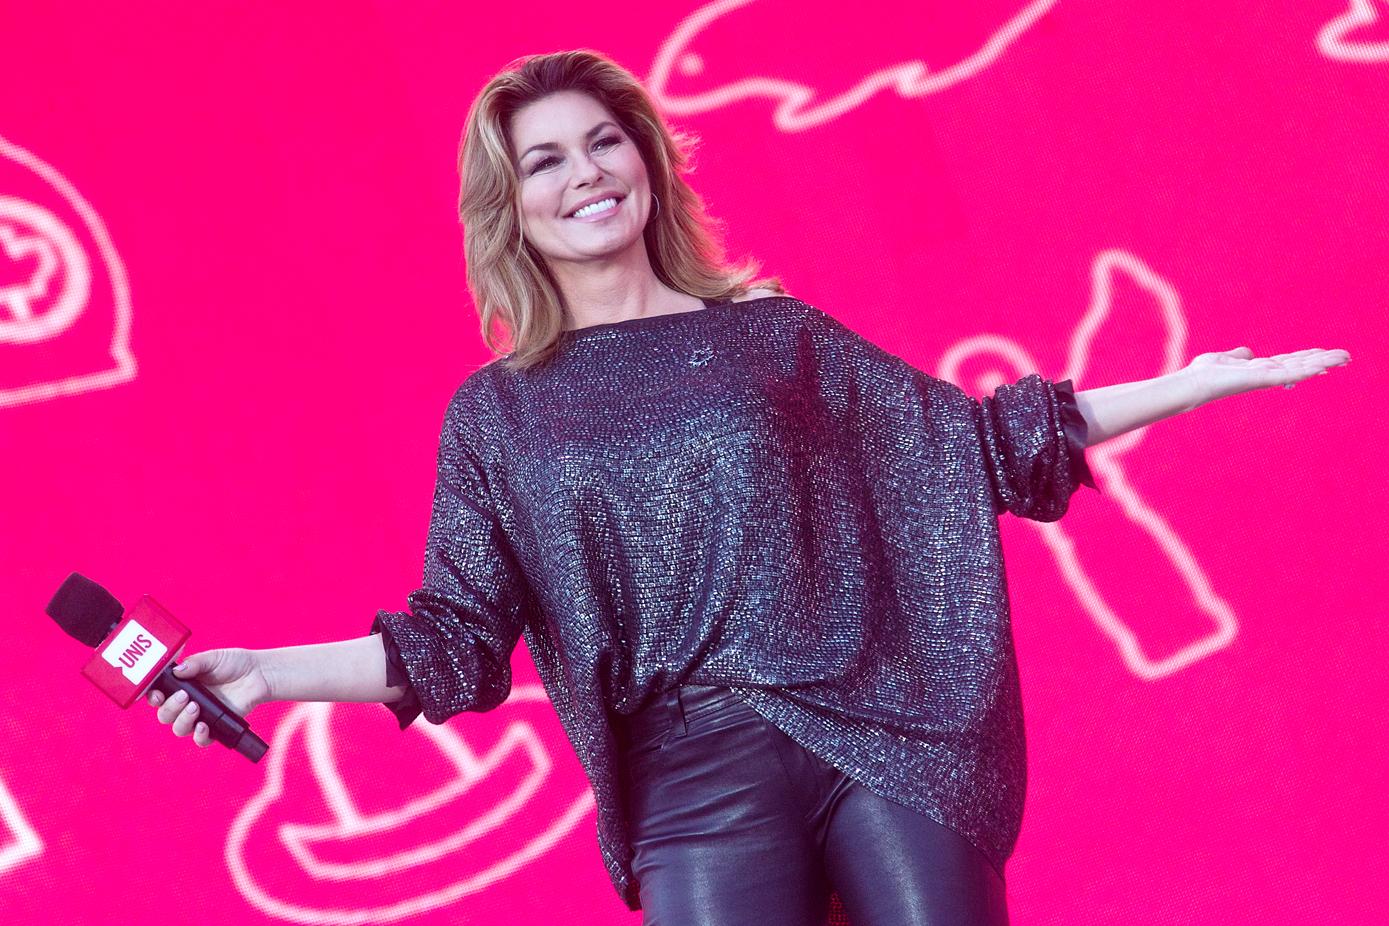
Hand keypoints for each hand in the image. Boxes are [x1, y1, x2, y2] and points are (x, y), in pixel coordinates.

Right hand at [147, 648, 271, 747]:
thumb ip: (195, 663)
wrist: (259, 674)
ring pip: (179, 728)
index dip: (152, 697)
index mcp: (181, 686)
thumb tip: (176, 671)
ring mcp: (200, 716)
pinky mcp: (215, 727)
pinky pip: (201, 740)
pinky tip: (204, 726)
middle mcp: (186, 703)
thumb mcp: (213, 658)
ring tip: (195, 707)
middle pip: (165, 715)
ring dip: (182, 720)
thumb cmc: (234, 663)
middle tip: (185, 696)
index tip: (157, 693)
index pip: (158, 696)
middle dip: (170, 707)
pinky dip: (199, 736)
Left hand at [1185, 346, 1350, 405]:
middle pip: (1301, 365)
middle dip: (1324, 360)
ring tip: (1345, 358)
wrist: (1194, 383)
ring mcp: (1267, 378)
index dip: (1309, 358)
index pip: (1290, 362)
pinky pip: (1290, 375)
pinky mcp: (1263, 380)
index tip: (1327, 355)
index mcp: (1260, 368)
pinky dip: (1306, 371)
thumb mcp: (1225, 358)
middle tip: (1347, 357)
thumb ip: (1239, 356)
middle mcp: (1267, 374)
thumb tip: (1248, 353)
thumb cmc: (1205, 373)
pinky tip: (1323, 367)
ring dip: (1323, 363)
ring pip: (1301, 369)